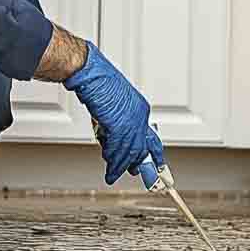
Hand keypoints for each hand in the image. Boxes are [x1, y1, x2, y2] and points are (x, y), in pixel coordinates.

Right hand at [64, 43, 164, 183]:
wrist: (91, 73)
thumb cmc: (97, 82)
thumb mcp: (111, 105)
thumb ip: (115, 123)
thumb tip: (112, 139)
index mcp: (140, 108)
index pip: (150, 137)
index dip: (154, 153)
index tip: (158, 164)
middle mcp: (140, 115)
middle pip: (142, 147)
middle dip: (140, 165)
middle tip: (142, 178)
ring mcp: (131, 121)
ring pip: (130, 152)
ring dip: (120, 166)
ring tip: (113, 174)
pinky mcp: (120, 126)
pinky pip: (118, 150)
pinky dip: (113, 162)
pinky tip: (110, 168)